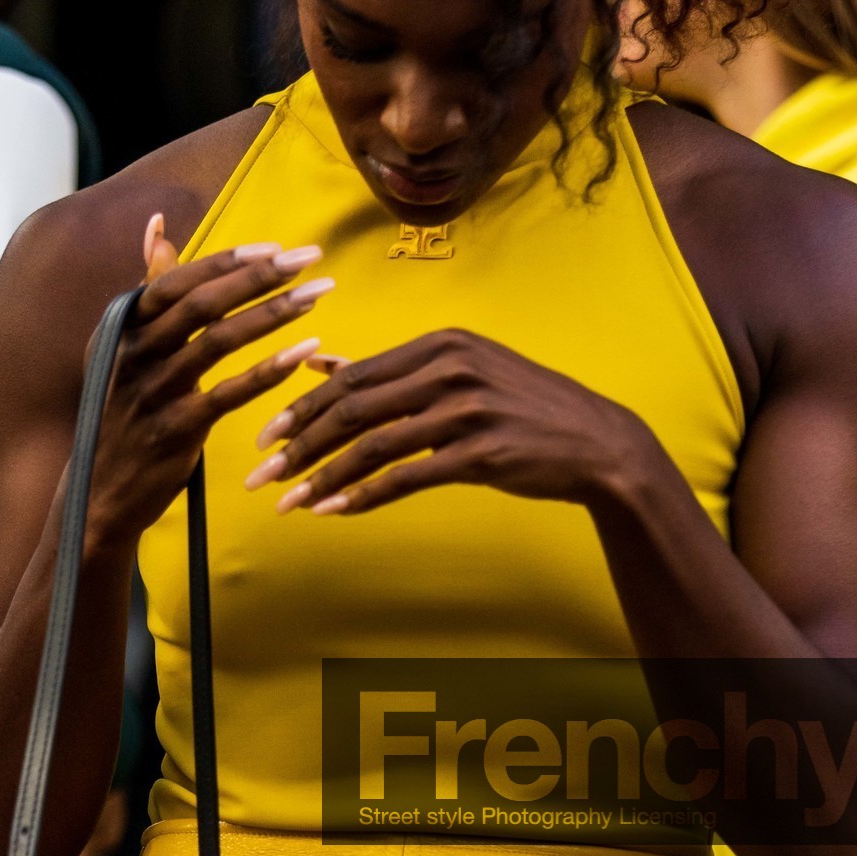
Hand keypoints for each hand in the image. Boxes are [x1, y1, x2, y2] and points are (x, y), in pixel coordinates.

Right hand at [84, 216, 334, 553]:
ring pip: (220, 341)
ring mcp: (154, 391)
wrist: (103, 490)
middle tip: (308, 257)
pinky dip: (270, 370)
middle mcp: (134, 352)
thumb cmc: (127, 409)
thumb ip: (150, 287)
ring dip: (274, 313)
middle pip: (203, 303)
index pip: (178, 280)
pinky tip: (306, 352)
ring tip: (318, 294)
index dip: (227, 261)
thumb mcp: (126, 345)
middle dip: (259, 276)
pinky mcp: (177, 430)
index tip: (275, 247)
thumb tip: (159, 225)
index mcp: (124, 326)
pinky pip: (230, 393)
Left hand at [239, 328, 657, 516]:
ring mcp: (466, 410)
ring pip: (372, 445)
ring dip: (322, 477)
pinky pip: (407, 478)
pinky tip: (336, 512)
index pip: (353, 376)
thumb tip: (321, 367)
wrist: (597, 444)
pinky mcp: (481, 453)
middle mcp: (450, 369)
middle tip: (260, 473)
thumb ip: (392, 372)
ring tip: (288, 503)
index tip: (266, 435)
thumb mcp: (460, 373)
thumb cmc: (524, 410)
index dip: (302, 407)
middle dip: (297, 443)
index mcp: (441, 343)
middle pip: (353, 408)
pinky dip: (365, 496)